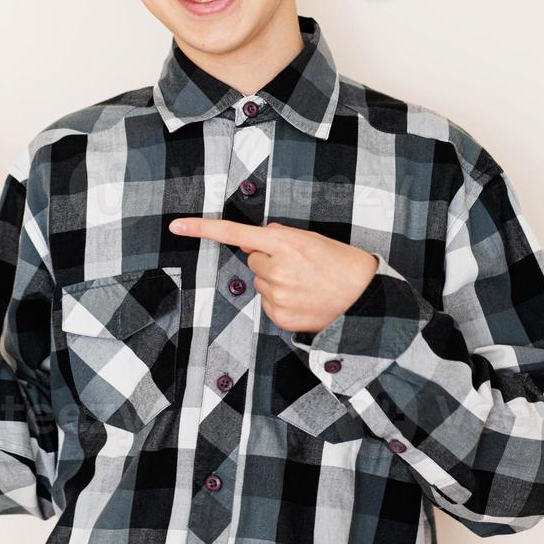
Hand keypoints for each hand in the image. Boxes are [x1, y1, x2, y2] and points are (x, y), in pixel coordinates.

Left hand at [167, 217, 378, 333]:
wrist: (366, 300)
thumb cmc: (342, 265)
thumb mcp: (313, 239)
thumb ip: (280, 236)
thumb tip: (255, 237)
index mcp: (285, 244)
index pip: (235, 233)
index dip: (202, 229)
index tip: (176, 226)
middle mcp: (276, 269)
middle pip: (252, 259)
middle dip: (269, 261)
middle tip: (300, 267)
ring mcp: (276, 296)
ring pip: (260, 283)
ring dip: (276, 282)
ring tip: (306, 284)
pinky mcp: (278, 317)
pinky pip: (267, 303)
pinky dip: (281, 301)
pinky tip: (303, 300)